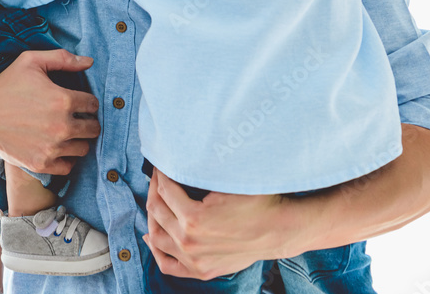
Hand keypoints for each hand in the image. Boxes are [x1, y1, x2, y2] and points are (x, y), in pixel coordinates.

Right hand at [0, 49, 100, 174]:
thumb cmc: (5, 86)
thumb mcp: (30, 62)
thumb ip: (62, 58)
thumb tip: (90, 62)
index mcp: (63, 100)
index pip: (93, 104)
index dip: (87, 102)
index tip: (78, 103)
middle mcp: (61, 126)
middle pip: (93, 129)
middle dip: (87, 122)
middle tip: (76, 119)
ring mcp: (51, 148)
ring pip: (83, 149)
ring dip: (78, 140)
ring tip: (67, 133)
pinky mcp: (41, 164)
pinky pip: (68, 166)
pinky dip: (66, 159)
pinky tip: (58, 148)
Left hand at [143, 167, 299, 280]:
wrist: (278, 230)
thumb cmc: (256, 203)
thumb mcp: (226, 182)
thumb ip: (199, 173)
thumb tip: (179, 159)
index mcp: (193, 218)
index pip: (165, 189)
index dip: (161, 174)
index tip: (162, 165)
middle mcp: (188, 241)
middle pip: (156, 211)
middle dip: (154, 189)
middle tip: (158, 178)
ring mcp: (193, 259)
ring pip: (156, 237)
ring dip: (152, 217)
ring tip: (156, 202)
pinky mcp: (200, 271)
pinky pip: (167, 265)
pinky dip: (156, 251)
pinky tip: (152, 237)